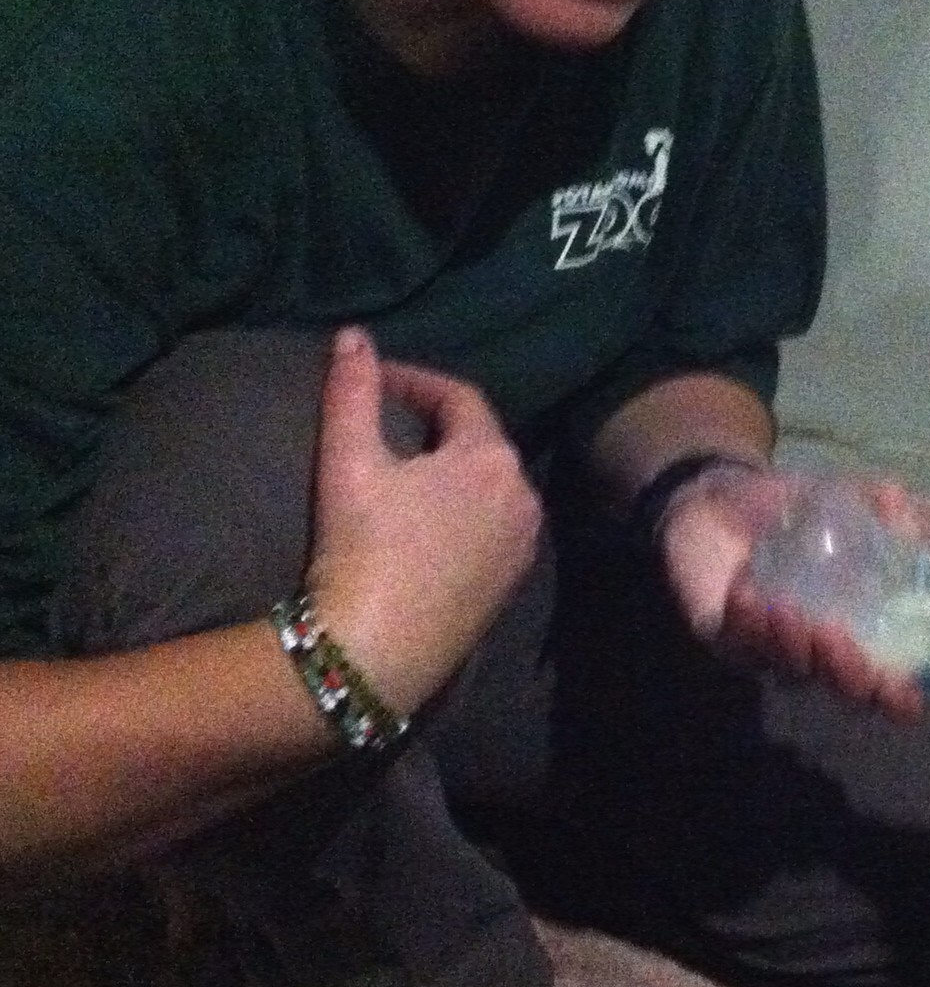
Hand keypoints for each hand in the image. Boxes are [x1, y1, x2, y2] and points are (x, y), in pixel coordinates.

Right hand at [303, 327, 541, 712]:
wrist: (375, 651)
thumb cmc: (361, 548)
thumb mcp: (348, 460)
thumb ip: (351, 391)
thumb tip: (352, 335)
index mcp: (493, 459)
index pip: (459, 397)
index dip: (413, 381)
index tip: (373, 380)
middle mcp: (524, 496)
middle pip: (480, 440)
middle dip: (436, 425)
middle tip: (386, 420)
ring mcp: (524, 543)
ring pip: (489, 485)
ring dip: (452, 469)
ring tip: (404, 469)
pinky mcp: (512, 582)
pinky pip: (492, 527)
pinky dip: (464, 511)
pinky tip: (426, 521)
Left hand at [659, 466, 925, 723]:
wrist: (720, 500)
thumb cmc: (790, 511)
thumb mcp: (839, 499)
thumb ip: (875, 505)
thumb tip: (897, 503)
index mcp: (854, 628)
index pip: (881, 680)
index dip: (896, 695)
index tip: (907, 695)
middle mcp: (814, 650)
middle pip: (836, 687)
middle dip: (844, 673)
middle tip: (839, 637)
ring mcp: (767, 648)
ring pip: (784, 669)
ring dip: (791, 646)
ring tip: (789, 610)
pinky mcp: (722, 637)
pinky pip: (735, 644)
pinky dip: (745, 624)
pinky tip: (749, 596)